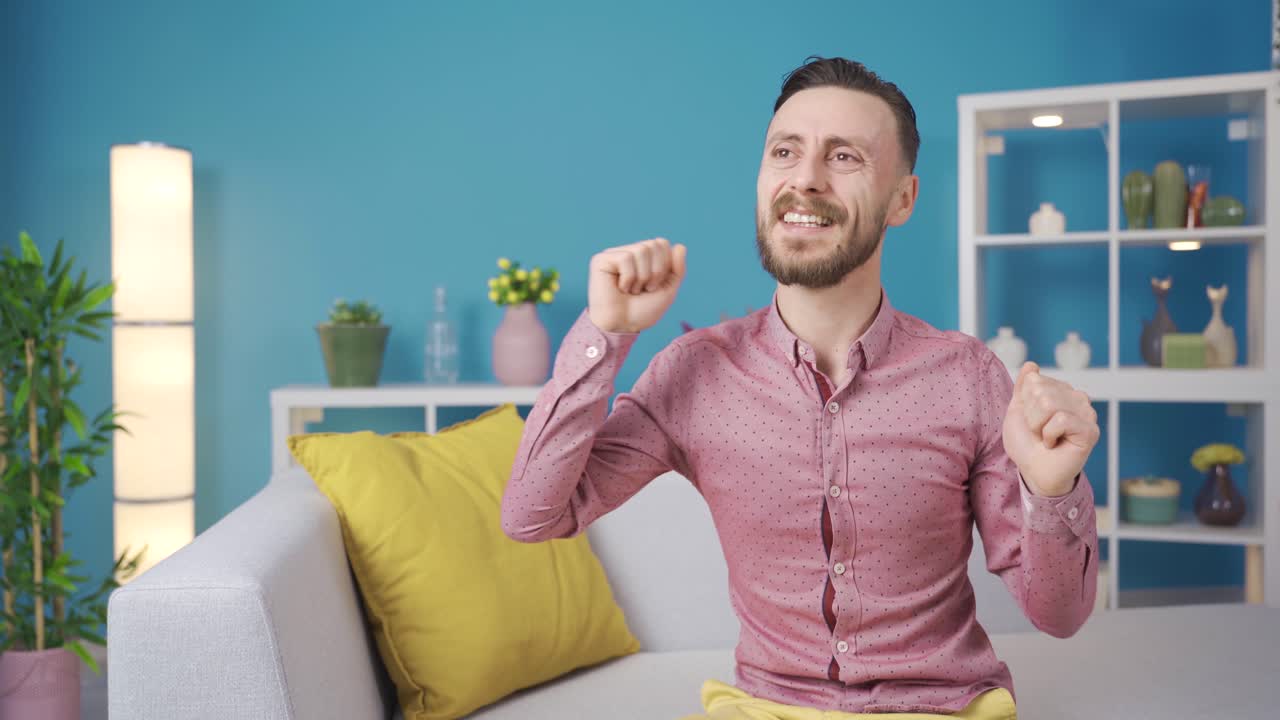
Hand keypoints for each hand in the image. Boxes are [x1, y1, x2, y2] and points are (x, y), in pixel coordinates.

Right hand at [588, 238, 686, 333]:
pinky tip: (620, 288)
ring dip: (642, 277)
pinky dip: (628, 278)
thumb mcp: (667, 291)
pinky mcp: (601, 260)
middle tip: (644, 289)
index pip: (662, 244)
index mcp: (644, 258)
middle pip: (654, 244)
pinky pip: (625, 258)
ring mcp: (614, 255)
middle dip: (656, 272)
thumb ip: (677, 269)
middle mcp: (629, 252)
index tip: (654, 286)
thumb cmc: (642, 311)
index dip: (665, 266)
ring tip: (632, 290)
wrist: (622, 327)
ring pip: (641, 250)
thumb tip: (680, 246)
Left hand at [1003, 362, 1099, 496]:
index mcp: (1060, 390)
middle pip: (1041, 391)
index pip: (1034, 380)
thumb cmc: (1026, 443)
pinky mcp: (1090, 430)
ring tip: (1046, 438)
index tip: (1031, 420)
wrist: (1033, 471)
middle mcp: (1077, 397)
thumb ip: (1023, 387)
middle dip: (1031, 416)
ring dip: (1038, 426)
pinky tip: (1054, 444)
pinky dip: (1049, 435)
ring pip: (1049, 403)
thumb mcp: (1017, 410)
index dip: (1025, 404)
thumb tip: (1031, 365)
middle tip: (1039, 432)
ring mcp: (1086, 412)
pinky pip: (1060, 419)